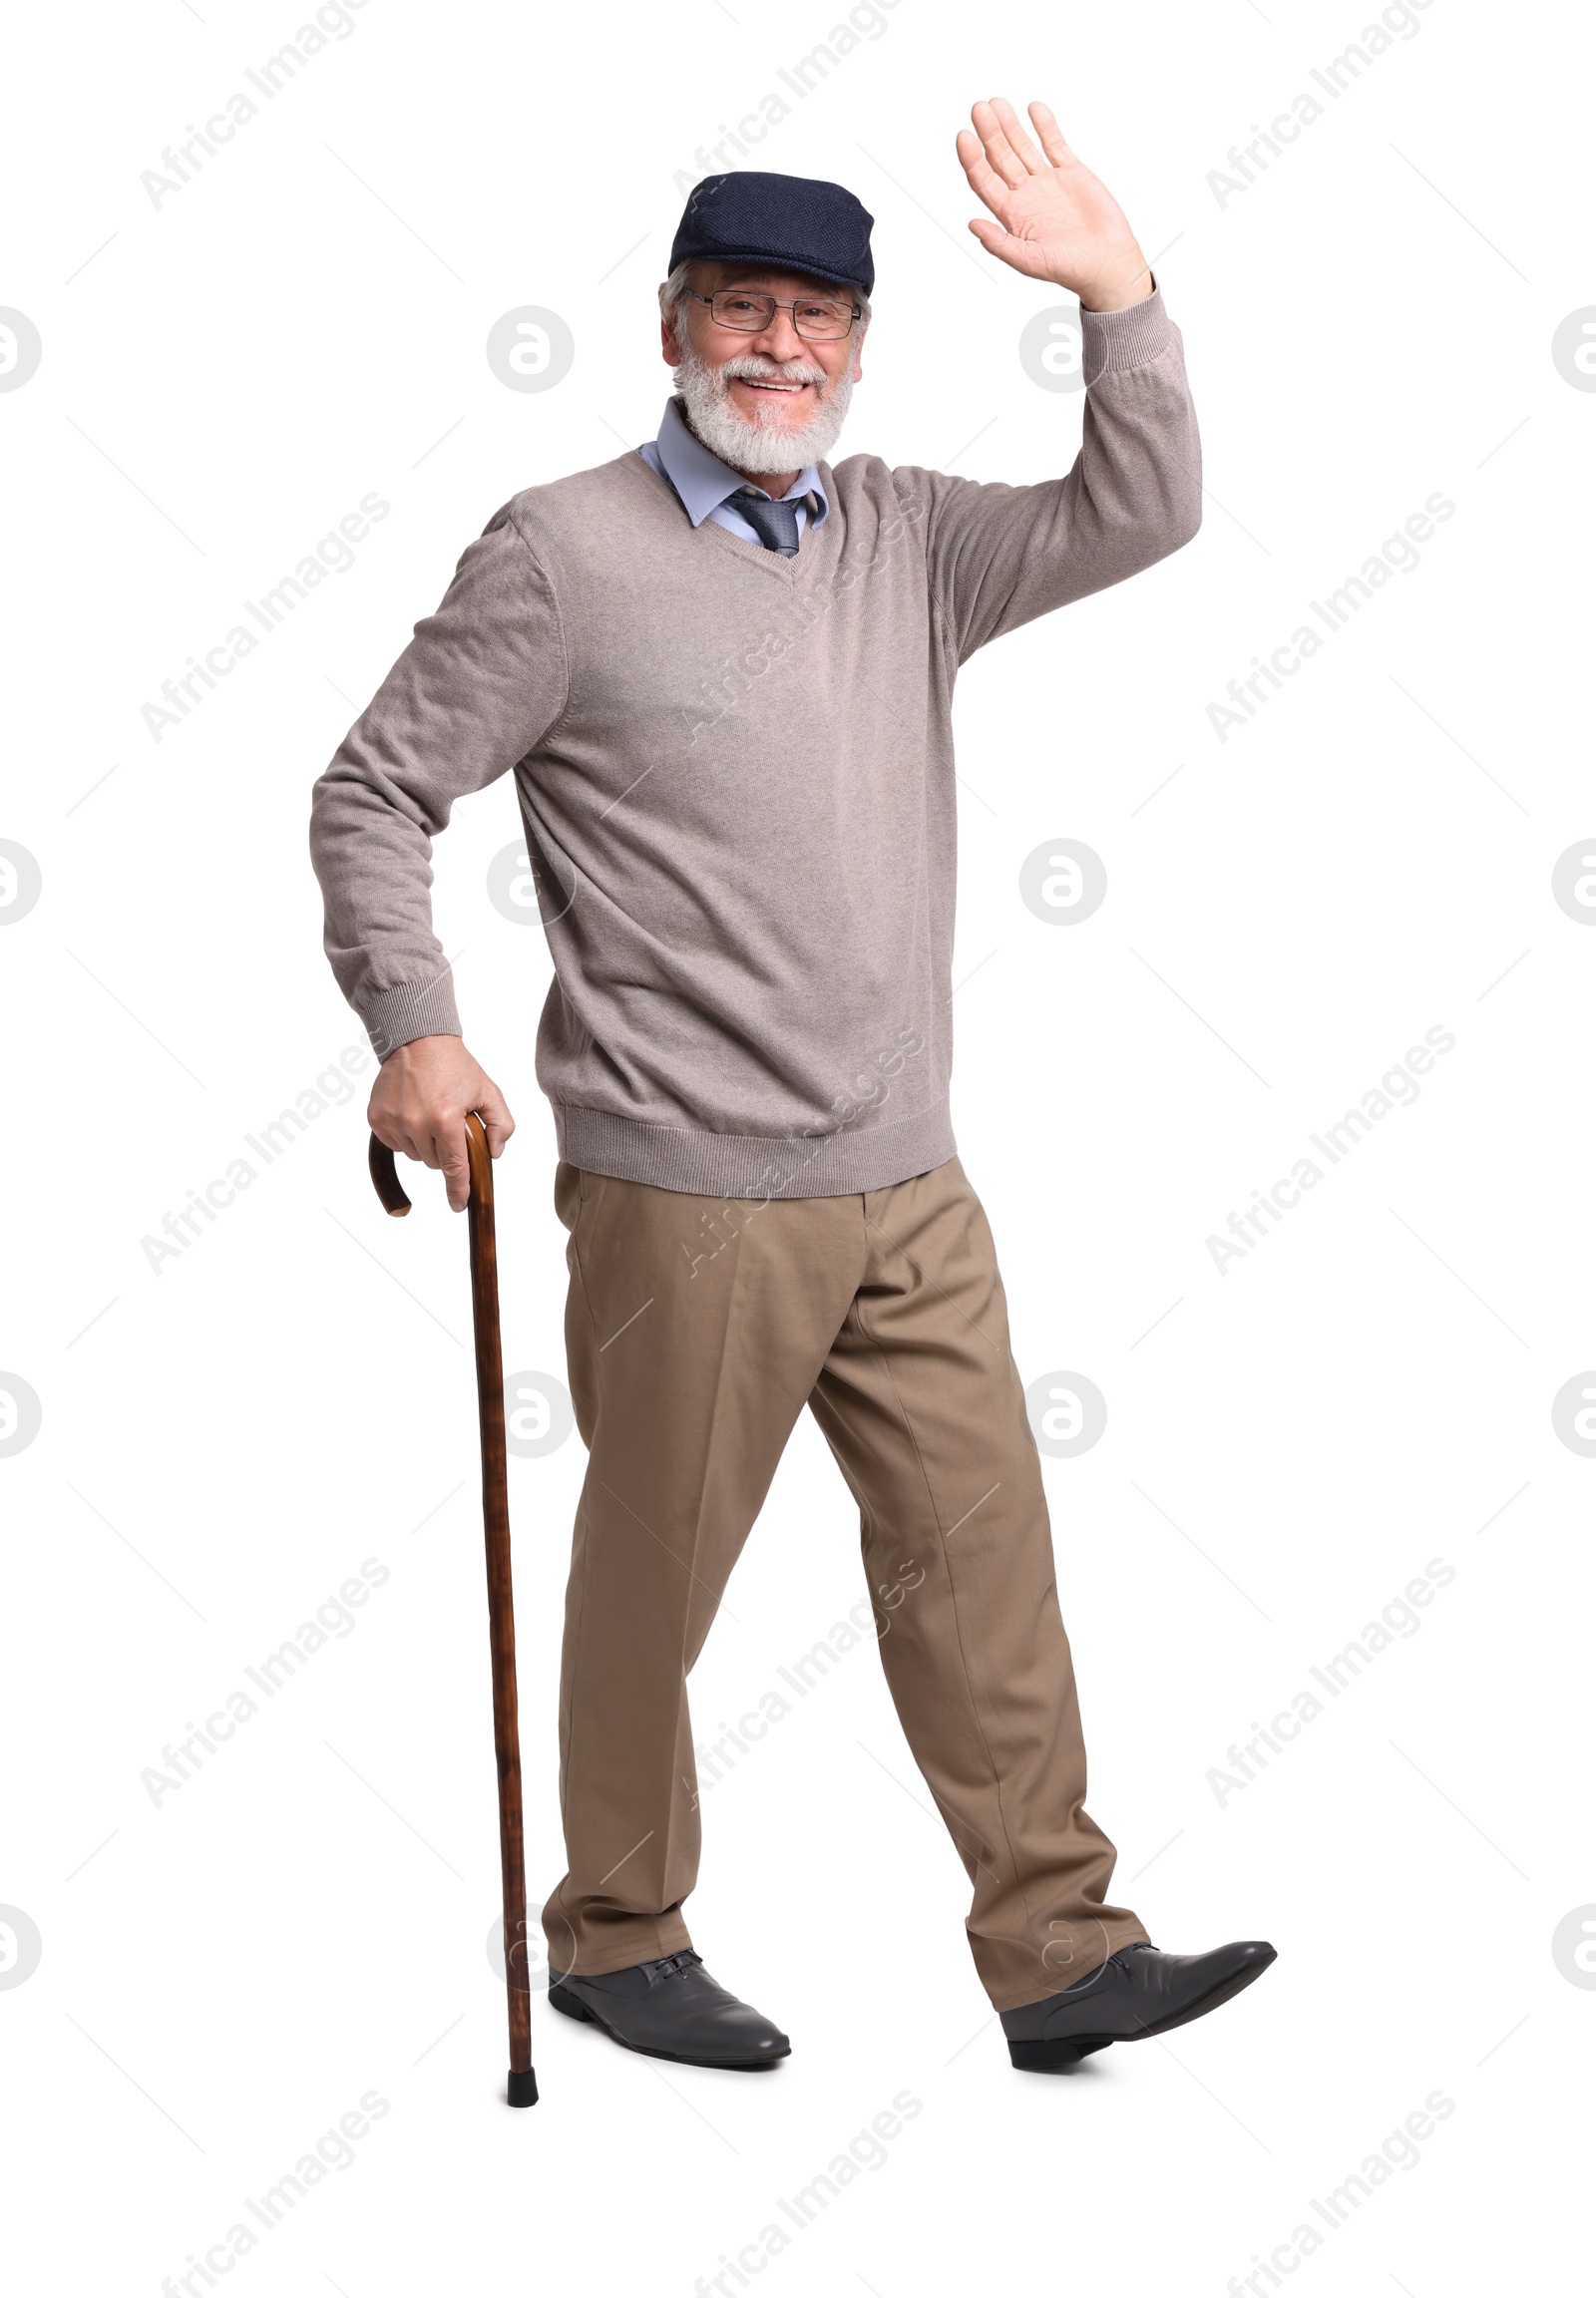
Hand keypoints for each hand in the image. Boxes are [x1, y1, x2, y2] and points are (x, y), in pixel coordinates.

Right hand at [368, 1035, 514, 1211]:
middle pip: (435, 1163)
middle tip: (449, 1124)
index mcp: (446, 1120)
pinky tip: (413, 1114)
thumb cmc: (454, 1065)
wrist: (417, 1041)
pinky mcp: (376, 1118)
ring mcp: (393, 1121)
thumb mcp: (488, 1091)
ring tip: (431, 1114)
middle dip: (445, 1151)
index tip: (458, 1205)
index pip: (454, 1167)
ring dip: (425, 1144)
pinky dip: (406, 1136)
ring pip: (415, 1156)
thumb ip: (501, 1125)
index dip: (457, 1190)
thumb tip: (493, 1153)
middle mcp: (416, 1123)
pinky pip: (395, 1144)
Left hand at [956, 98, 1150, 310]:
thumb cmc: (1071, 269)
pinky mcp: (1072, 172)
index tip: (964, 136)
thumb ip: (1000, 244)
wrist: (1108, 263)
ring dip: (1011, 126)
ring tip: (998, 103)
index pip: (984, 181)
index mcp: (1012, 215)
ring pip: (1023, 147)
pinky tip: (1034, 109)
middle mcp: (1026, 195)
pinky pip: (1055, 144)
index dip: (972, 159)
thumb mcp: (1031, 261)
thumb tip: (972, 225)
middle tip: (979, 109)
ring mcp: (1048, 182)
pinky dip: (1045, 126)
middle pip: (1000, 158)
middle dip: (989, 134)